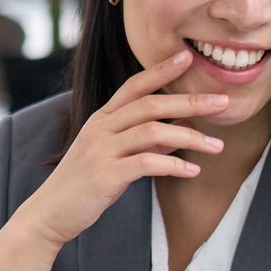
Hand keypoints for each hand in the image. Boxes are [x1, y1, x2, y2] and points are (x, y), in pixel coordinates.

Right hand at [0, 50, 224, 270]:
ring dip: (190, 136)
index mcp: (101, 120)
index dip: (161, 70)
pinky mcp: (105, 175)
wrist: (48, 214)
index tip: (187, 57)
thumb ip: (144, 143)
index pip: (134, 86)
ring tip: (217, 146)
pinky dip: (174, 165)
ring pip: (152, 131)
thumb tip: (181, 134)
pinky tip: (193, 171)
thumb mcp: (112, 157)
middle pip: (150, 104)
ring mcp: (101, 150)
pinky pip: (147, 163)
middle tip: (222, 102)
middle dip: (189, 101)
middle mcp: (100, 129)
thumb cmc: (83, 185)